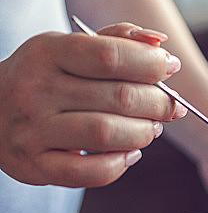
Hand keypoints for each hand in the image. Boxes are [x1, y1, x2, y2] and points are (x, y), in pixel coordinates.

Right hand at [0, 23, 185, 186]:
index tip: (169, 67)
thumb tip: (159, 43)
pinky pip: (90, 172)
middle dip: (158, 103)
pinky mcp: (34, 165)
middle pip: (119, 97)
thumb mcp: (72, 47)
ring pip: (107, 134)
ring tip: (150, 128)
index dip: (150, 63)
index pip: (110, 55)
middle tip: (170, 106)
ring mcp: (32, 130)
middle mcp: (35, 90)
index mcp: (47, 52)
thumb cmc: (49, 77)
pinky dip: (120, 164)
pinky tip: (129, 152)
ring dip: (143, 133)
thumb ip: (117, 40)